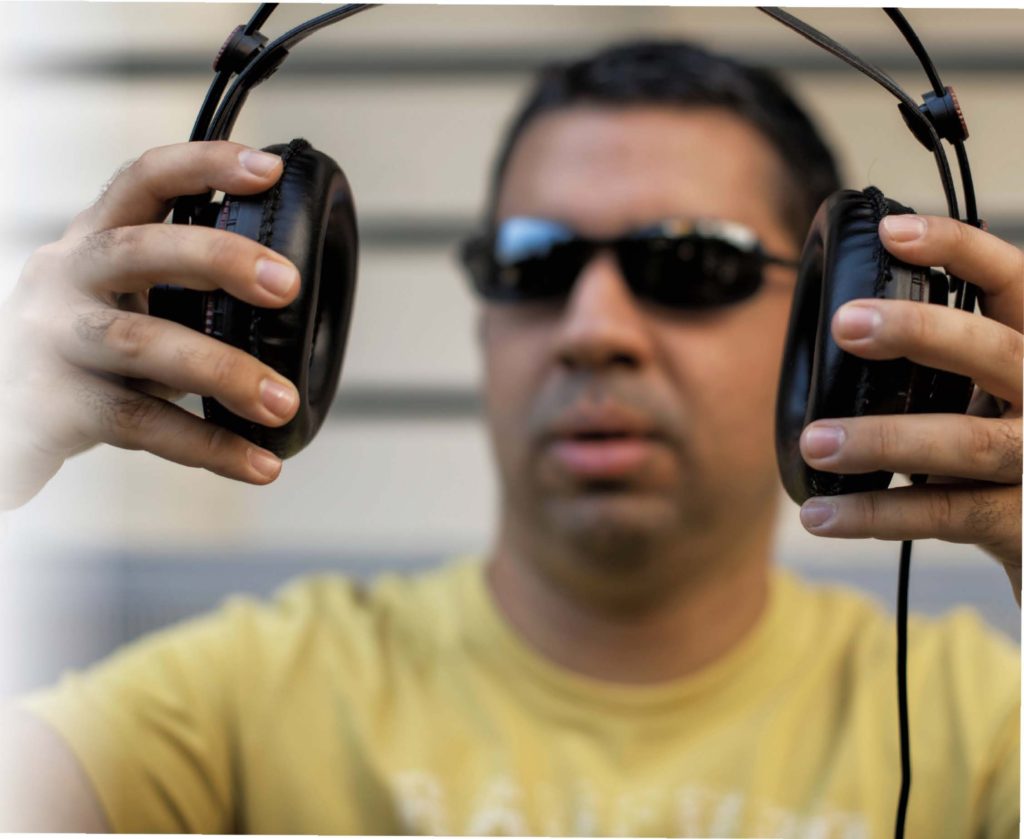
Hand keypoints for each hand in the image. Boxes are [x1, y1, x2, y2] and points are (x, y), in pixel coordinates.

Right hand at [0, 141, 302, 509]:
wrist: (5, 417)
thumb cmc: (85, 357)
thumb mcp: (127, 307)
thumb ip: (186, 296)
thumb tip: (290, 304)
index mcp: (91, 244)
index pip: (142, 181)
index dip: (204, 166)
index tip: (268, 168)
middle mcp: (64, 279)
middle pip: (139, 249)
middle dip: (220, 258)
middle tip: (288, 285)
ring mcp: (51, 341)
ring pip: (140, 342)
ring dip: (224, 371)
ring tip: (282, 402)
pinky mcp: (50, 405)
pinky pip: (139, 423)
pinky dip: (207, 447)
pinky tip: (258, 464)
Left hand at [796, 214, 1022, 603]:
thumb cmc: (1004, 451)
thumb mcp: (989, 392)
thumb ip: (944, 360)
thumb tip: (845, 325)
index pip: (1013, 281)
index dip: (958, 250)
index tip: (891, 232)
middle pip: (996, 352)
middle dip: (920, 331)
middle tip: (845, 323)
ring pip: (967, 441)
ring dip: (882, 439)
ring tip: (814, 441)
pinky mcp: (1022, 522)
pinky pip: (944, 514)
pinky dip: (875, 515)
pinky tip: (818, 516)